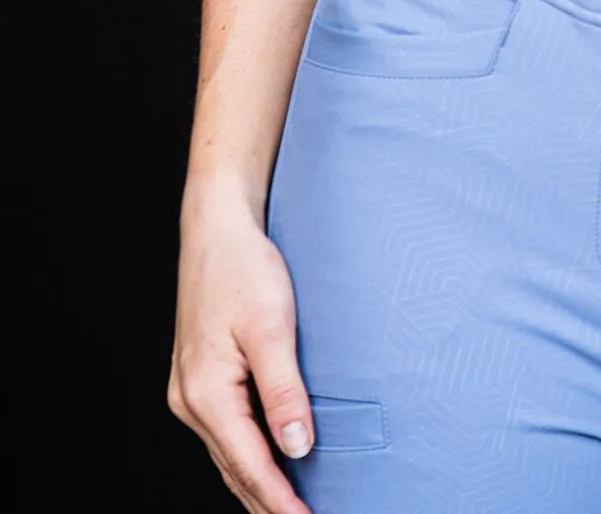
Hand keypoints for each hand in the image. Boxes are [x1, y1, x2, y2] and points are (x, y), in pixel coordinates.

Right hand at [169, 182, 313, 513]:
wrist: (216, 229)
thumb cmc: (244, 268)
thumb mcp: (272, 325)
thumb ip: (284, 390)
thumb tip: (297, 449)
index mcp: (206, 393)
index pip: (250, 464)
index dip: (281, 501)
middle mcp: (190, 401)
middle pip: (234, 469)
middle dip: (268, 504)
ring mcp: (189, 393)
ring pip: (228, 455)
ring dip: (258, 486)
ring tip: (289, 510)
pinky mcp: (198, 380)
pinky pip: (225, 433)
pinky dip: (247, 457)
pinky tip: (269, 465)